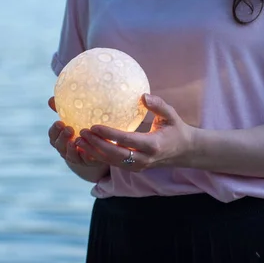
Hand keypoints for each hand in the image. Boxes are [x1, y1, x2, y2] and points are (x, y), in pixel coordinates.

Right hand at [47, 97, 103, 166]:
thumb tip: (51, 99)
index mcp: (60, 138)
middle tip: (69, 129)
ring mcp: (76, 157)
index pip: (52, 135)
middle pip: (59, 146)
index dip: (55, 130)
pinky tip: (88, 151)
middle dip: (63, 138)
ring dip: (72, 149)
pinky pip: (85, 161)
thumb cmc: (81, 128)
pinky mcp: (88, 162)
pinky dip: (85, 157)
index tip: (60, 122)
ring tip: (75, 140)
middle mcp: (65, 149)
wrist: (97, 145)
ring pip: (70, 156)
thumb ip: (62, 110)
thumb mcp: (73, 118)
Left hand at [77, 94, 193, 171]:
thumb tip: (143, 95)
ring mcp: (138, 166)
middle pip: (115, 154)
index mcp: (152, 145)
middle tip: (81, 133)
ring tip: (78, 141)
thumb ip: (158, 105)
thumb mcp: (171, 115)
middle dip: (96, 145)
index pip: (126, 140)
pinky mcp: (134, 168)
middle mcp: (144, 159)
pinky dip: (99, 157)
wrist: (185, 152)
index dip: (109, 134)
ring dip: (94, 152)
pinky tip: (87, 148)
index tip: (93, 126)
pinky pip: (114, 164)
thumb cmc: (176, 129)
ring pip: (112, 162)